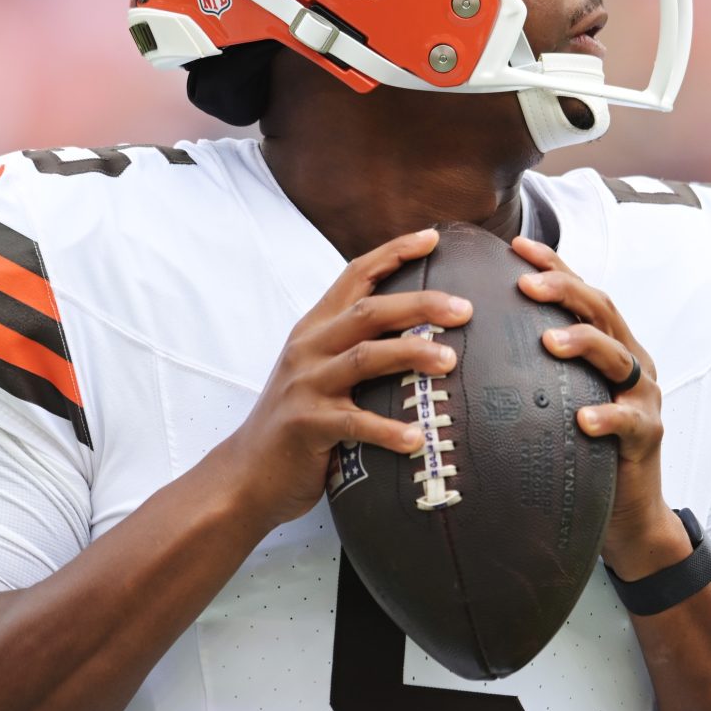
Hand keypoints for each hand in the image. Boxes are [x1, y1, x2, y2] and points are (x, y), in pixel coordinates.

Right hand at [218, 228, 472, 532]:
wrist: (246, 473)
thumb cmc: (298, 420)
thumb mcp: (319, 371)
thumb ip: (356, 347)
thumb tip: (422, 336)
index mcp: (315, 328)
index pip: (355, 275)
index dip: (394, 253)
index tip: (432, 237)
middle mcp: (309, 348)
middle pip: (369, 312)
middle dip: (420, 304)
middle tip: (464, 308)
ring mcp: (306, 385)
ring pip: (364, 357)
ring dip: (411, 355)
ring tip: (450, 362)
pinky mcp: (307, 425)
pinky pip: (355, 423)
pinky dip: (389, 431)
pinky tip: (418, 438)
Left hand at [511, 235, 690, 579]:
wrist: (627, 516)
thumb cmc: (581, 452)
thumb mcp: (556, 400)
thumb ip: (532, 370)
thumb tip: (468, 343)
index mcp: (608, 346)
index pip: (582, 294)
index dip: (554, 266)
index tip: (517, 246)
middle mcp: (630, 362)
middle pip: (603, 311)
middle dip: (565, 291)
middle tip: (525, 284)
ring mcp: (643, 397)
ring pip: (619, 357)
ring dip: (584, 343)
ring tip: (549, 341)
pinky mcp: (647, 436)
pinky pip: (628, 421)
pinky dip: (607, 415)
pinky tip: (583, 418)